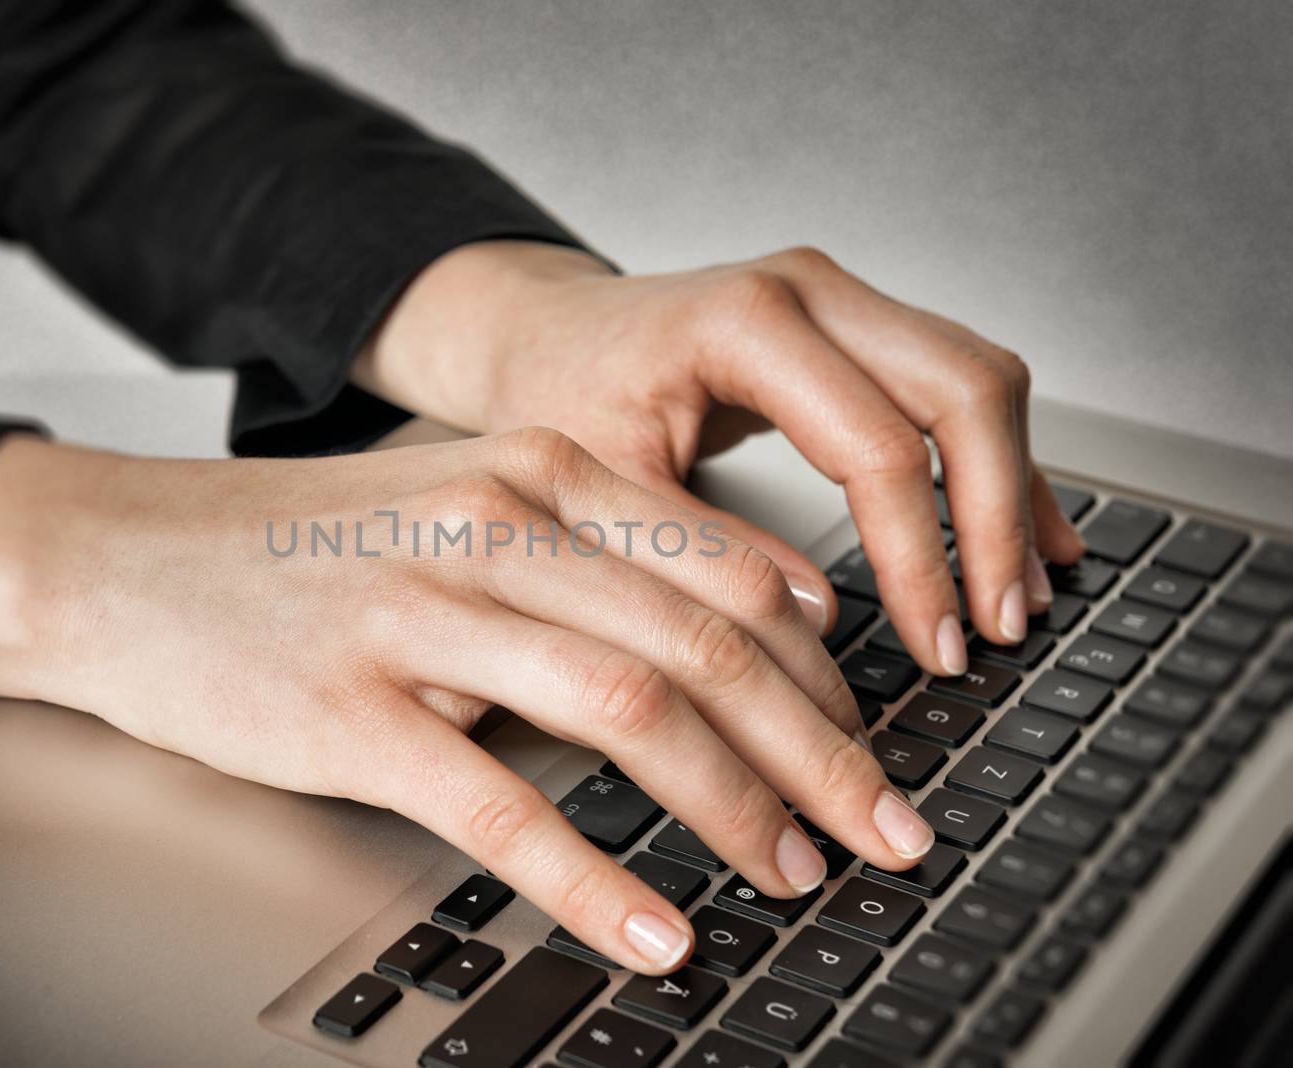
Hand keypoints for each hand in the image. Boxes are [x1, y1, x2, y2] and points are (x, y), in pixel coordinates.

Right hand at [0, 430, 933, 973]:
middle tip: (890, 829)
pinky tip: (654, 931)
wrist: (120, 555)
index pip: (733, 569)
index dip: (828, 670)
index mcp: (539, 474)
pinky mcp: (355, 711)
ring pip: (633, 709)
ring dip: (738, 805)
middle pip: (710, 642)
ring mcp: (424, 617)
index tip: (874, 741)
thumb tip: (727, 634)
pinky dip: (593, 878)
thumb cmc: (297, 546)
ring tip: (799, 875)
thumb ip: (587, 556)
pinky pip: (502, 806)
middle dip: (824, 750)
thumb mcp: (457, 511)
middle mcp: (499, 532)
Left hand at [354, 242, 1086, 675]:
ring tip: (1021, 597)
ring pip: (979, 380)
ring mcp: (842, 300)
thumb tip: (819, 618)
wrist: (544, 335)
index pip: (880, 446)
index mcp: (745, 322)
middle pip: (965, 390)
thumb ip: (702, 551)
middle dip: (996, 519)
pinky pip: (957, 385)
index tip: (937, 646)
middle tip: (999, 628)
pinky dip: (998, 461)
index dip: (921, 558)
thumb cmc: (559, 393)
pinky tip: (1026, 534)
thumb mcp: (603, 487)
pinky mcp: (856, 327)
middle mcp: (810, 292)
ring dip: (1014, 490)